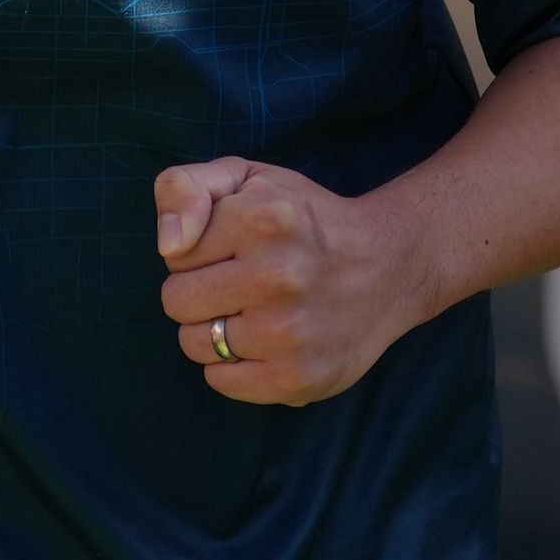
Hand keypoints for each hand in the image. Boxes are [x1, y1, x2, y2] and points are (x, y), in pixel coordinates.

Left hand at [154, 155, 420, 409]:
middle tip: (241, 284)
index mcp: (262, 218)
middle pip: (176, 302)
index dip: (198, 252)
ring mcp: (290, 331)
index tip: (235, 249)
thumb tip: (169, 245)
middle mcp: (278, 274)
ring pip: (195, 343)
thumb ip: (185, 187)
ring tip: (256, 312)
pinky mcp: (299, 376)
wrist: (390, 266)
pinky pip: (221, 380)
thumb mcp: (246, 178)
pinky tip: (265, 343)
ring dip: (214, 330)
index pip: (174, 255)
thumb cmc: (303, 220)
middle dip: (199, 293)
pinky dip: (233, 366)